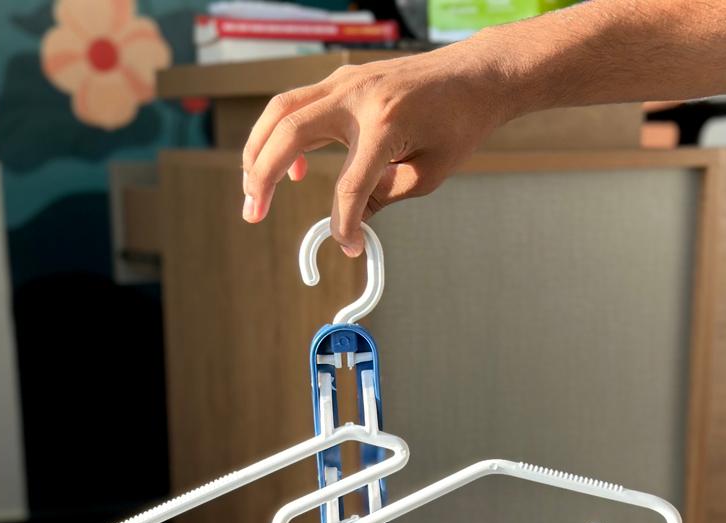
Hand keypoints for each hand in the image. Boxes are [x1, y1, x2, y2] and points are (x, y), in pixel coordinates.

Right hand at [241, 38, 514, 254]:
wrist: (473, 74)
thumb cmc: (458, 123)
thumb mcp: (428, 173)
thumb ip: (383, 196)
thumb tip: (351, 222)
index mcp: (386, 123)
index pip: (350, 184)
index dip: (343, 223)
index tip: (347, 247)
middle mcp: (358, 96)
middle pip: (290, 134)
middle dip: (262, 176)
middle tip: (252, 214)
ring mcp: (345, 82)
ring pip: (281, 112)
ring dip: (258, 152)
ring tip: (254, 193)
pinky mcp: (342, 81)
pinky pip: (297, 106)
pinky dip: (282, 137)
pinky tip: (291, 172)